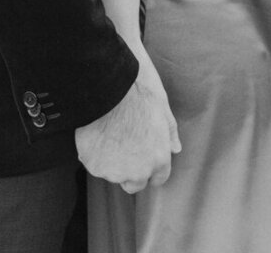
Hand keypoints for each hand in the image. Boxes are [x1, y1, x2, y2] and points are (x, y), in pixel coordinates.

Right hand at [75, 53, 180, 192]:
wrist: (109, 86)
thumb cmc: (138, 92)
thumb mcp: (162, 107)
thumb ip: (169, 132)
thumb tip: (176, 148)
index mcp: (158, 158)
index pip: (158, 178)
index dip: (151, 166)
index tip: (143, 154)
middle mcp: (138, 172)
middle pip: (134, 184)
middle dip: (130, 170)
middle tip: (123, 143)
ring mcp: (115, 171)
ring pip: (112, 173)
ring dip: (111, 160)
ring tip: (109, 132)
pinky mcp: (94, 166)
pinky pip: (94, 163)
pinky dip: (94, 153)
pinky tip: (95, 132)